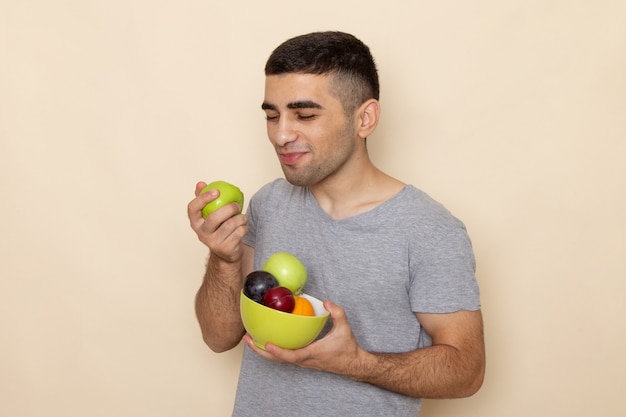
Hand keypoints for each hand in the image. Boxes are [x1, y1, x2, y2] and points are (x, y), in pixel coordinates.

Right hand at [187, 181, 247, 262]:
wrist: (226, 252)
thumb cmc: (218, 228)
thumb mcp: (210, 214)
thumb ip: (204, 198)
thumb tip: (201, 183)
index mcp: (195, 223)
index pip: (193, 208)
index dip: (203, 198)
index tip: (216, 191)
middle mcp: (202, 234)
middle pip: (214, 218)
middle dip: (228, 209)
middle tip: (237, 204)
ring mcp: (213, 243)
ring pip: (229, 225)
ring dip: (240, 218)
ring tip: (243, 217)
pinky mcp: (226, 249)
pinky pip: (239, 233)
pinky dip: (244, 227)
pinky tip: (243, 227)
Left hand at [243, 300, 364, 375]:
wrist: (352, 364)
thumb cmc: (347, 348)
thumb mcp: (345, 328)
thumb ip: (337, 313)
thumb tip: (326, 302)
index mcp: (311, 354)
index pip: (291, 356)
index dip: (278, 351)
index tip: (267, 344)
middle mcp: (303, 360)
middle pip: (277, 359)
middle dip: (260, 351)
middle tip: (247, 340)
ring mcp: (302, 362)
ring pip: (279, 359)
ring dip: (263, 351)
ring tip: (251, 339)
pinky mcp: (303, 360)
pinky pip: (284, 356)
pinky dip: (273, 349)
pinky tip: (268, 339)